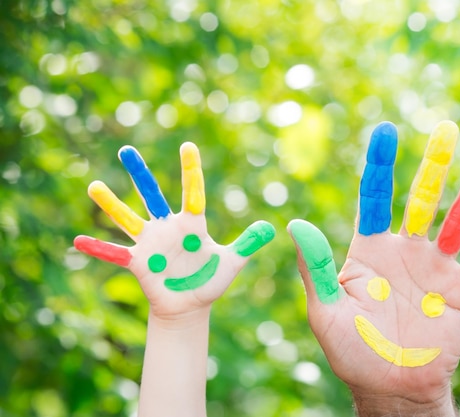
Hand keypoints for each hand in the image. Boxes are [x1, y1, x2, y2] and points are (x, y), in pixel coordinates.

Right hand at [74, 142, 274, 319]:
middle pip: (152, 195)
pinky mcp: (139, 262)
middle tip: (126, 149)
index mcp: (192, 224)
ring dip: (112, 205)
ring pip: (128, 219)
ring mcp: (151, 244)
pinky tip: (77, 242)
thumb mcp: (232, 262)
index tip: (188, 145)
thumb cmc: (210, 281)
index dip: (191, 171)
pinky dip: (98, 249)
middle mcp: (168, 228)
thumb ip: (248, 243)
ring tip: (94, 186)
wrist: (190, 306)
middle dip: (140, 173)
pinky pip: (116, 254)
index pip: (193, 192)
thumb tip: (270, 227)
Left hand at [288, 121, 459, 415]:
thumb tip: (296, 226)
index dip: (379, 165)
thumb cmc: (351, 349)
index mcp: (370, 249)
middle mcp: (406, 250)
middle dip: (433, 165)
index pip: (375, 198)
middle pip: (421, 200)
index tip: (384, 131)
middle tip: (444, 127)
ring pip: (457, 223)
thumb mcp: (326, 311)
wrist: (387, 384)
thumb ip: (317, 269)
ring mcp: (435, 268)